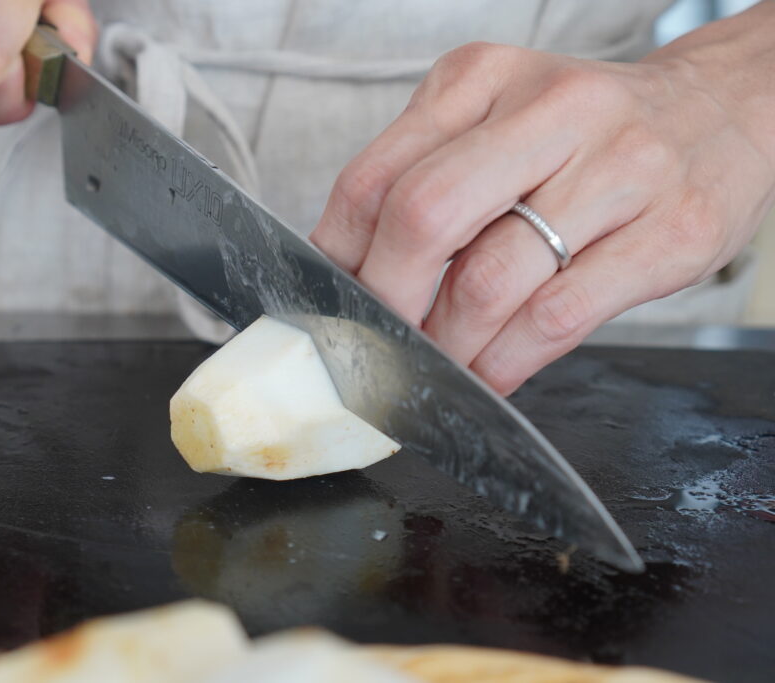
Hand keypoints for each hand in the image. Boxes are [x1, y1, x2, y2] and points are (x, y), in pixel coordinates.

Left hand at [311, 5, 774, 394]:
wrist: (726, 111)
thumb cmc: (592, 134)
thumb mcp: (498, 121)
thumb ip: (425, 178)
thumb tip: (350, 271)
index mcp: (485, 80)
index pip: (376, 176)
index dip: (340, 255)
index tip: (333, 301)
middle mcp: (552, 110)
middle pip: (425, 217)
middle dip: (388, 302)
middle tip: (378, 343)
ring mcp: (619, 169)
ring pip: (492, 281)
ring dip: (448, 346)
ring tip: (438, 367)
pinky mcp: (670, 233)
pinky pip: (557, 318)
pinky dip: (506, 362)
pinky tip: (490, 374)